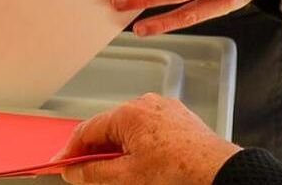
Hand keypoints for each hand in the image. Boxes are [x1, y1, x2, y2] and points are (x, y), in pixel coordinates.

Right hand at [55, 93, 240, 184]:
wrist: (221, 174)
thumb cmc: (179, 173)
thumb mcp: (127, 177)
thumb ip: (93, 173)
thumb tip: (74, 171)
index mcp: (128, 113)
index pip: (87, 131)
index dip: (71, 151)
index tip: (61, 166)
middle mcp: (146, 104)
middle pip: (108, 129)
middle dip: (96, 153)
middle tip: (85, 175)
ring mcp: (165, 110)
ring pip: (129, 131)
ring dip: (118, 151)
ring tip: (117, 175)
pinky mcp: (180, 120)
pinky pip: (150, 131)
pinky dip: (139, 147)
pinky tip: (141, 166)